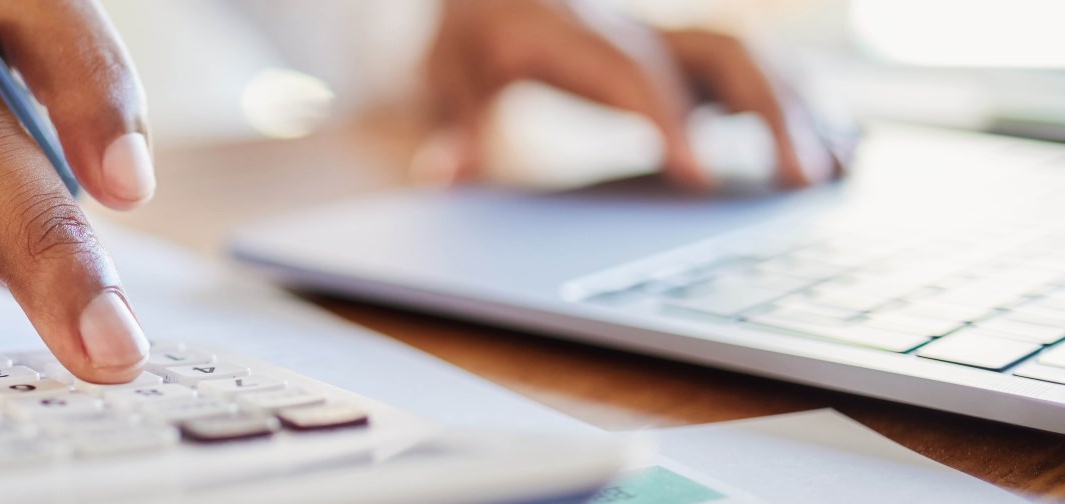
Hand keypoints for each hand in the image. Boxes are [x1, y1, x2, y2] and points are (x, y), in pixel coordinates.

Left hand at [422, 0, 842, 188]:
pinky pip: (759, 73)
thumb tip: (439, 175)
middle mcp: (639, 30)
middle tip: (802, 183)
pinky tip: (845, 151)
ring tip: (835, 176)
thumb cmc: (473, 34)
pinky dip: (805, 106)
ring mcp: (671, 40)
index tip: (703, 178)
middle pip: (723, 55)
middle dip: (769, 114)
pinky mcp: (688, 59)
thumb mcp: (447, 72)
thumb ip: (454, 121)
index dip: (673, 121)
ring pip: (754, 60)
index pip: (638, 75)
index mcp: (581, 36)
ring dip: (801, 111)